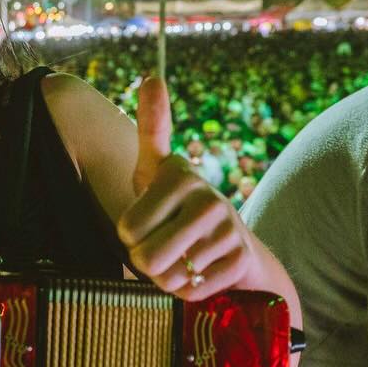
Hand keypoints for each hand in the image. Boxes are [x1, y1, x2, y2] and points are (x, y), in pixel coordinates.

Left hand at [118, 77, 254, 300]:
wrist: (232, 243)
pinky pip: (192, 290)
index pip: (127, 229)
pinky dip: (187, 290)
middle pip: (145, 256)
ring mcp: (227, 231)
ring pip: (168, 277)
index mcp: (179, 175)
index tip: (141, 226)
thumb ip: (151, 126)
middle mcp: (207, 199)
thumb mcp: (156, 167)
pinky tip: (197, 272)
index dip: (127, 236)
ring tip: (178, 260)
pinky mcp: (240, 260)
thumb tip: (152, 76)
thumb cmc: (176, 203)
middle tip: (157, 249)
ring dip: (165, 278)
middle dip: (143, 262)